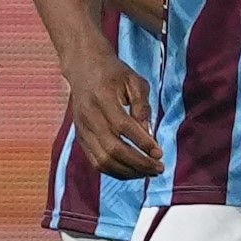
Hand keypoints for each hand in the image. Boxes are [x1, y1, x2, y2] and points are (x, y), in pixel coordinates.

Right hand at [61, 43, 159, 178]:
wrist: (83, 68)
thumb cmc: (113, 74)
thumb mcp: (134, 81)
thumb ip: (142, 105)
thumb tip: (148, 133)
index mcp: (102, 97)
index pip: (122, 126)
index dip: (142, 142)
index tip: (159, 152)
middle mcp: (88, 116)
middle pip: (112, 149)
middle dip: (138, 163)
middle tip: (159, 167)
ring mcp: (82, 129)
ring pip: (103, 160)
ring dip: (128, 171)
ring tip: (148, 172)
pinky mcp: (81, 138)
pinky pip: (96, 162)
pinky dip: (116, 171)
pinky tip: (133, 171)